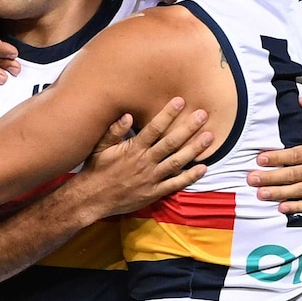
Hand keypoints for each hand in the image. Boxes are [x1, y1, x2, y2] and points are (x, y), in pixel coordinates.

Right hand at [78, 97, 211, 217]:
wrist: (92, 198)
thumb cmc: (96, 169)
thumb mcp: (100, 147)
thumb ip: (114, 130)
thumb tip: (128, 115)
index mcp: (133, 149)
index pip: (154, 128)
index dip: (168, 114)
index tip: (180, 101)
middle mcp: (144, 162)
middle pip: (170, 143)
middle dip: (188, 128)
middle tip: (203, 115)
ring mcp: (151, 178)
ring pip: (177, 162)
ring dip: (194, 149)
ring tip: (209, 137)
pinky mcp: (154, 193)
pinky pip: (175, 184)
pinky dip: (190, 177)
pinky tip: (204, 168)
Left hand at [247, 94, 301, 213]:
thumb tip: (301, 98)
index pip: (296, 155)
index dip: (278, 158)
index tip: (260, 158)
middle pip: (294, 175)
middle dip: (271, 177)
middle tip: (251, 179)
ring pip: (300, 190)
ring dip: (279, 193)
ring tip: (260, 194)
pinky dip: (297, 207)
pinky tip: (282, 208)